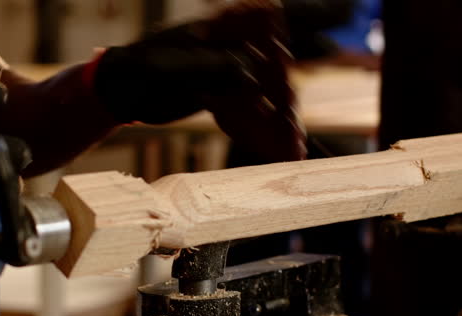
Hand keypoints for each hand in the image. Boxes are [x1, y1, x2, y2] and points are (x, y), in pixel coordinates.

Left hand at [92, 0, 339, 163]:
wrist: (118, 93)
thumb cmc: (140, 69)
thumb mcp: (174, 68)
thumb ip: (214, 69)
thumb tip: (252, 78)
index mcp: (225, 28)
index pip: (276, 19)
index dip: (314, 16)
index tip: (343, 20)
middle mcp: (236, 48)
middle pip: (277, 70)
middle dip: (287, 103)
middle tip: (295, 135)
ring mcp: (232, 74)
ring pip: (266, 98)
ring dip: (279, 126)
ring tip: (291, 152)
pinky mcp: (226, 98)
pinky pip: (250, 116)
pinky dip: (260, 134)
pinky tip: (278, 151)